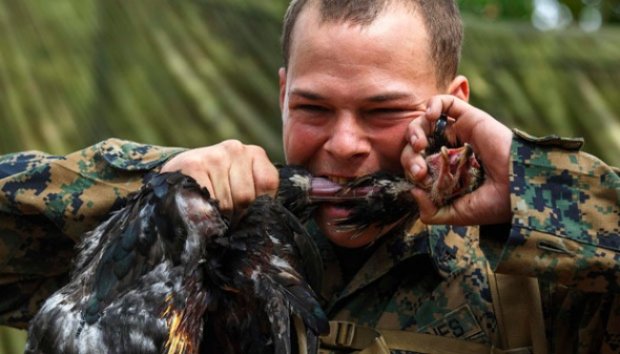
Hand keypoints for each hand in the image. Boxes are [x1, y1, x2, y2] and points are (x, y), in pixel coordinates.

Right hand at [161, 140, 278, 214]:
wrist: (177, 181)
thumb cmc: (217, 190)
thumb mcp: (243, 190)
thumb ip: (257, 199)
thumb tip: (261, 223)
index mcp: (255, 153)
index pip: (267, 184)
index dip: (256, 205)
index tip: (244, 209)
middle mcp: (235, 148)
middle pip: (245, 197)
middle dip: (236, 214)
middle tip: (225, 215)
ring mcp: (213, 155)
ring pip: (226, 203)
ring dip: (219, 216)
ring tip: (211, 210)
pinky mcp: (192, 165)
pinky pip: (206, 202)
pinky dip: (203, 214)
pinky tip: (197, 207)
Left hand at [401, 95, 512, 224]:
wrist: (521, 186)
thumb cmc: (495, 203)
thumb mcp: (458, 214)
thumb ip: (432, 212)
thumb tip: (412, 192)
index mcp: (447, 172)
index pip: (417, 164)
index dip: (411, 169)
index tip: (419, 180)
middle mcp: (451, 151)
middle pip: (417, 145)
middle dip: (410, 156)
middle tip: (419, 170)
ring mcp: (460, 133)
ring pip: (425, 123)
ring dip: (415, 132)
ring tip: (421, 145)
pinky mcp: (470, 118)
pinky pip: (446, 102)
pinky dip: (432, 104)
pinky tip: (430, 117)